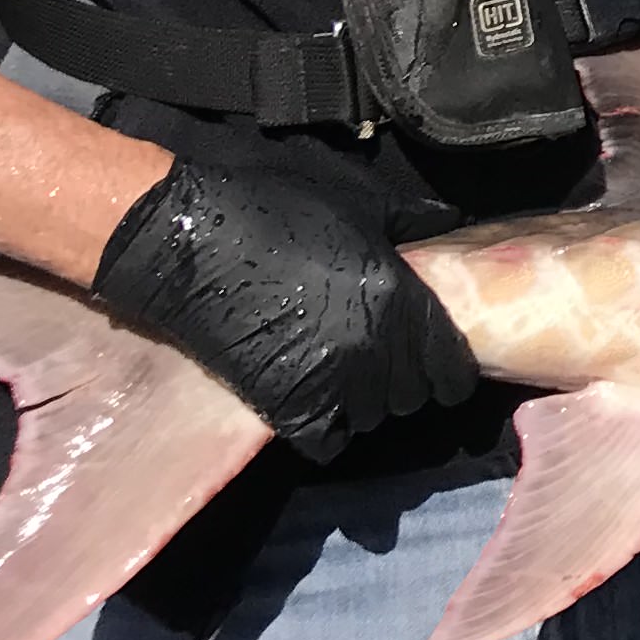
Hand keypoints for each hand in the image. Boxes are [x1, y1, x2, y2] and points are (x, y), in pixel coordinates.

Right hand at [91, 157, 477, 460]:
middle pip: (413, 395)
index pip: (452, 368)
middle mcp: (370, 351)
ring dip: (367, 400)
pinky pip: (327, 441)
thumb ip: (413, 220)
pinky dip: (329, 426)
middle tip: (386, 351)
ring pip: (372, 418)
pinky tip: (320, 396)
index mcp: (397, 300)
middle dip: (407, 377)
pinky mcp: (282, 405)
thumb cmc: (275, 206)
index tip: (439, 356)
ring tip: (348, 368)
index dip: (451, 365)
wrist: (187, 238)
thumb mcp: (358, 198)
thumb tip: (449, 225)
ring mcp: (326, 384)